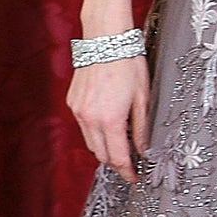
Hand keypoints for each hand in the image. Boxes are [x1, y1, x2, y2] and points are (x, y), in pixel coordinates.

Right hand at [69, 57, 151, 179]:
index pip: (117, 157)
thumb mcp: (142, 97)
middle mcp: (90, 118)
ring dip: (104, 148)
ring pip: (90, 142)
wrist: (105, 40)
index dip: (127, 171)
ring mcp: (78, 111)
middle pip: (101, 154)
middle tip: (129, 164)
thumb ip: (141, 127)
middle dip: (115, 163)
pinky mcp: (73, 102)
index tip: (134, 177)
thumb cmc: (127, 64)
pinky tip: (107, 126)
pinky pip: (83, 127)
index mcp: (110, 119)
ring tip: (120, 146)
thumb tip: (143, 148)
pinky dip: (95, 132)